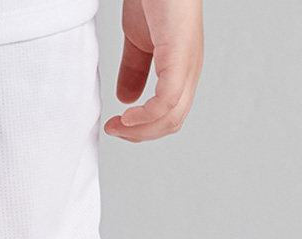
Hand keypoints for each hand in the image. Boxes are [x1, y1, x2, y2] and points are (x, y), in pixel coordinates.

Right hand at [104, 0, 202, 141]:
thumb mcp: (139, 40)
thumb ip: (133, 70)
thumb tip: (127, 99)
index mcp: (181, 68)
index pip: (169, 114)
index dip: (142, 128)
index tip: (115, 126)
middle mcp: (189, 69)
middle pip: (172, 122)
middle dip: (140, 134)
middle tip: (113, 130)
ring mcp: (187, 62)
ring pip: (171, 117)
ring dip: (140, 130)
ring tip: (117, 126)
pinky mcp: (179, 54)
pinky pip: (168, 100)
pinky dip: (147, 115)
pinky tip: (127, 115)